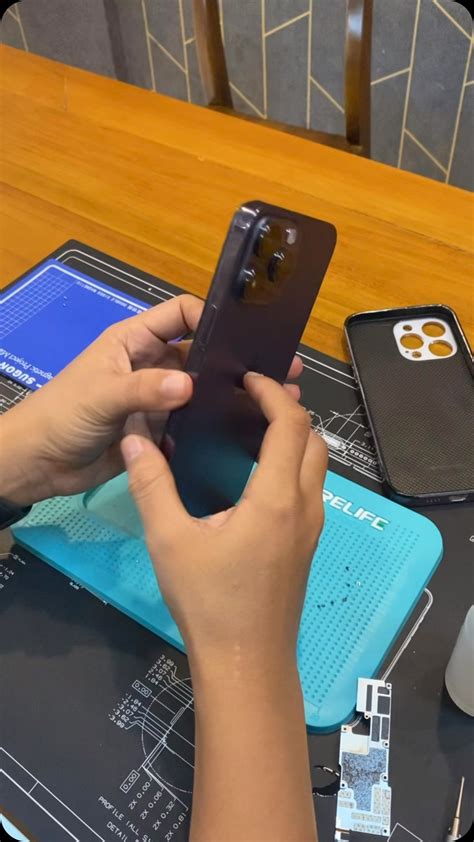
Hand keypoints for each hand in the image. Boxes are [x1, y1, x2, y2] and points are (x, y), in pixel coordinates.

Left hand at [0, 295, 302, 507]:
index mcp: (136, 340)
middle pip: (201, 354)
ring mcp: (158, 398)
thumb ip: (144, 389)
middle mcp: (152, 364)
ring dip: (231, 395)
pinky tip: (246, 430)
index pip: (182, 314)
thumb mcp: (101, 395)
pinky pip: (193, 422)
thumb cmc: (63, 414)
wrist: (41, 463)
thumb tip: (191, 386)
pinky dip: (215, 426)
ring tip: (273, 402)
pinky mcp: (160, 430)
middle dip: (235, 360)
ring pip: (202, 390)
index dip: (211, 318)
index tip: (243, 336)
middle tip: (280, 371)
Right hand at [122, 374, 325, 841]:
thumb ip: (151, 485)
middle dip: (288, 411)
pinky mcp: (307, 547)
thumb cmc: (209, 601)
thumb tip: (136, 437)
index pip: (289, 424)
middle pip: (313, 440)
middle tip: (249, 398)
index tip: (246, 377)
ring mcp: (311, 529)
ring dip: (294, 439)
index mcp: (275, 496)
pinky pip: (309, 490)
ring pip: (316, 467)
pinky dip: (292, 466)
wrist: (246, 663)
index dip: (272, 393)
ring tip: (251, 429)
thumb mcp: (169, 540)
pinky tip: (255, 476)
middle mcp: (304, 506)